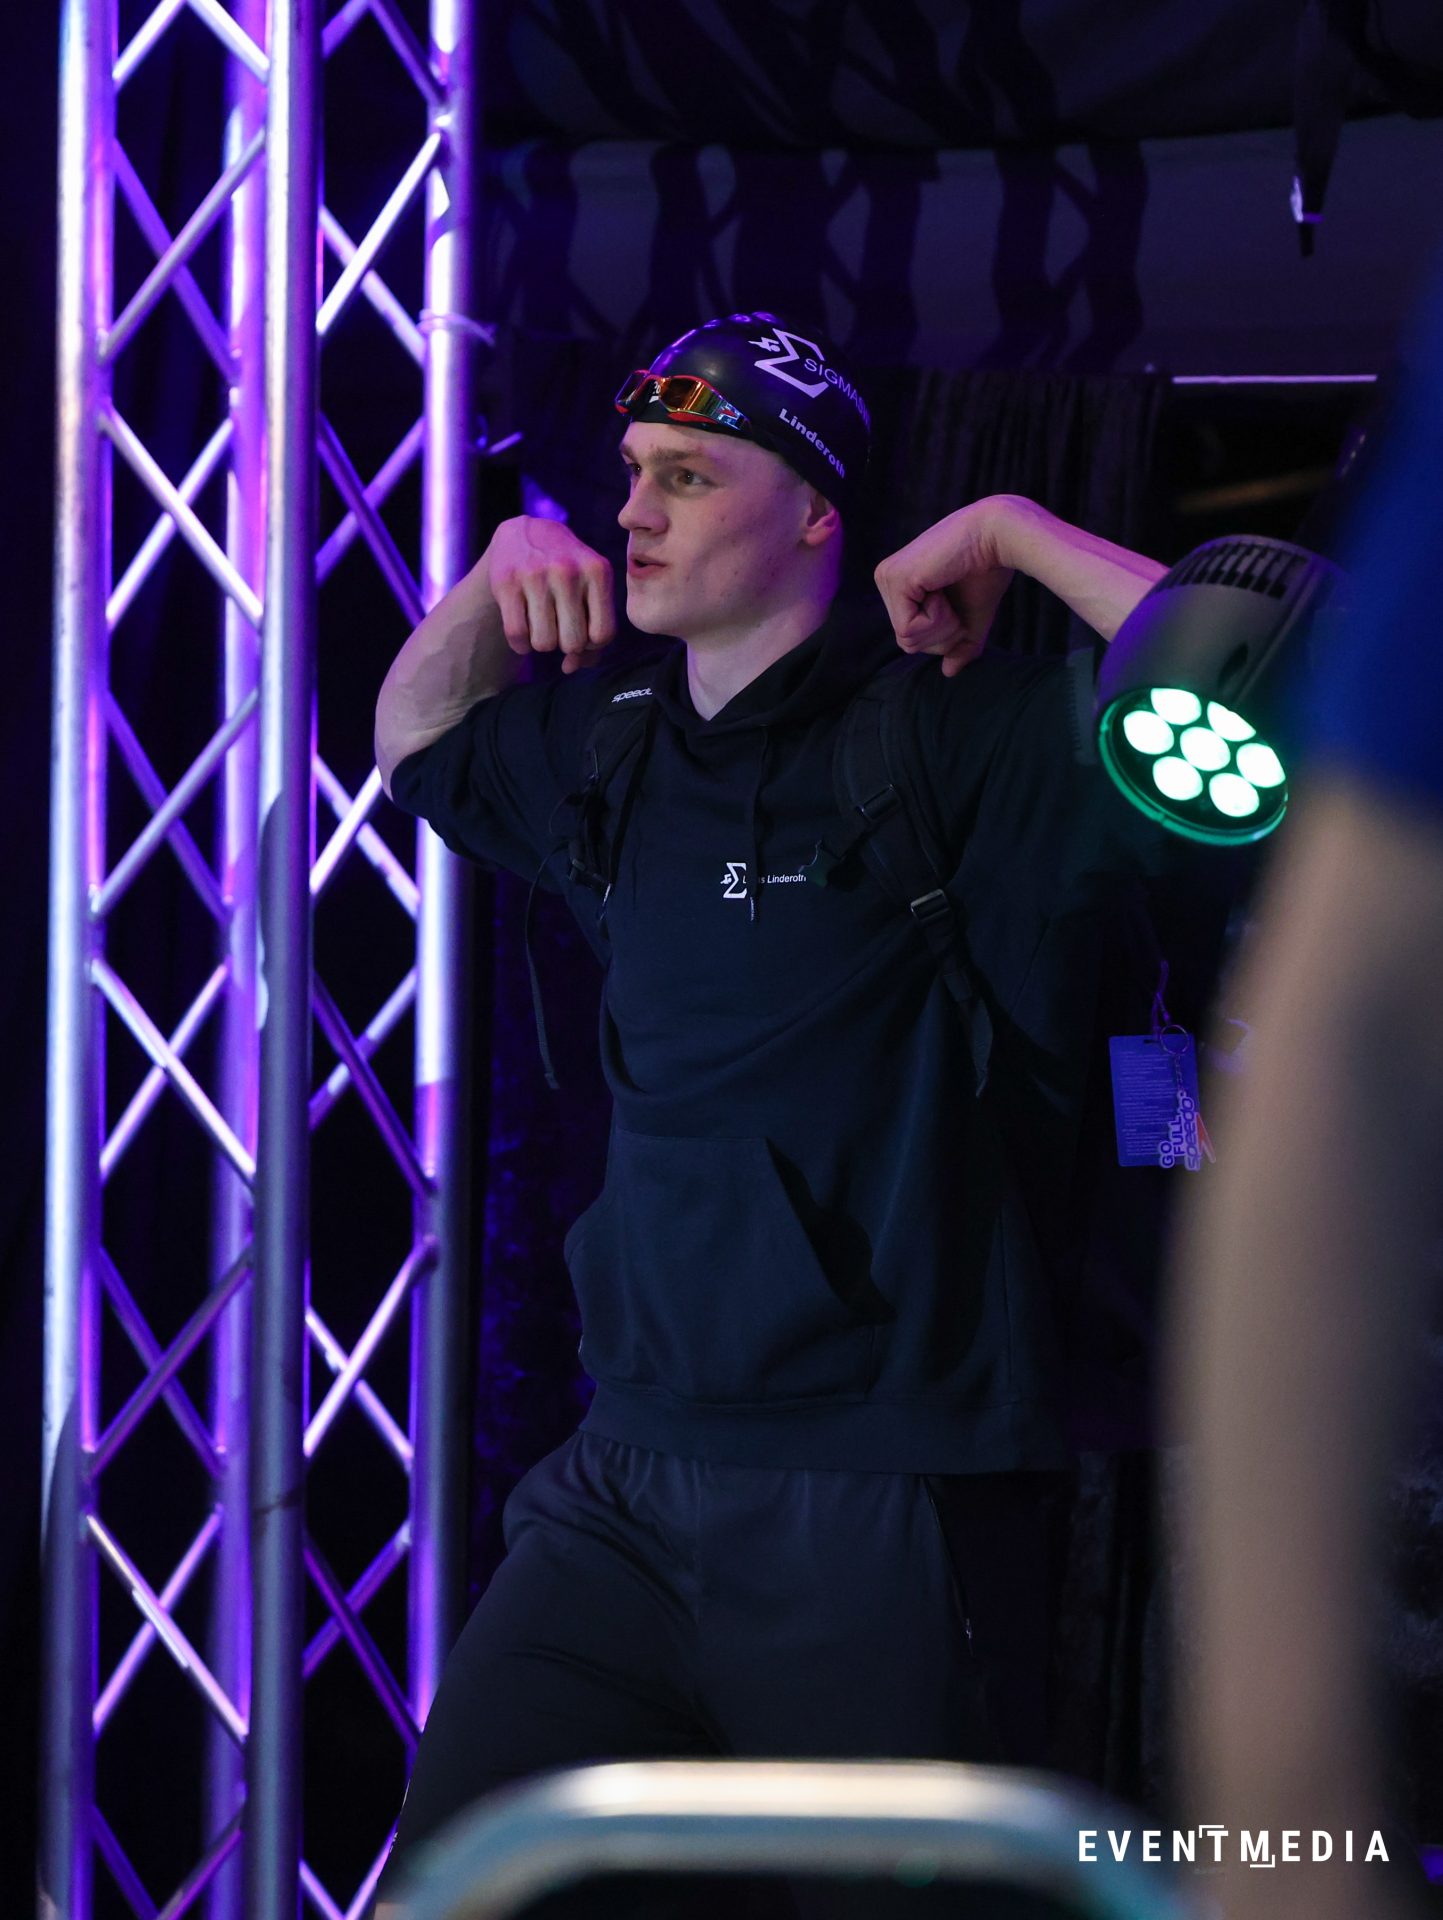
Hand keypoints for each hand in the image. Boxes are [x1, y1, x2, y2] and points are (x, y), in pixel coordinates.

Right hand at [486, 516, 616, 674]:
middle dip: (566, 645)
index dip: (591, 645)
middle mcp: (568, 570)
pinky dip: (520, 644)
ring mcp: (535, 574)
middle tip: (560, 628)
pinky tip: (523, 630)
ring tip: (542, 625)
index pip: (602, 635)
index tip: (582, 634)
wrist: (527, 534)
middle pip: (572, 642)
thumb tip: (571, 667)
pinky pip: (516, 635)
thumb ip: (594, 631)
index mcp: (598, 571)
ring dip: (542, 643)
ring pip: (544, 643)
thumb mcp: (591, 588)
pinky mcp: (506, 581)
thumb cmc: (568, 573)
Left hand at [873, 499, 1016, 676]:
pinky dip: (936, 618)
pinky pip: (909, 628)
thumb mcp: (971, 618)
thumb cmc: (987, 570)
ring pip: (907, 640)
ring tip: (949, 590)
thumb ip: (959, 645)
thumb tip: (948, 673)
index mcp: (899, 586)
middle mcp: (886, 579)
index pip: (912, 638)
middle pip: (907, 643)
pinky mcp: (895, 579)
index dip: (944, 634)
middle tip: (955, 598)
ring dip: (941, 625)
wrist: (1001, 538)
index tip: (958, 602)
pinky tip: (942, 587)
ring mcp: (887, 577)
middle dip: (942, 634)